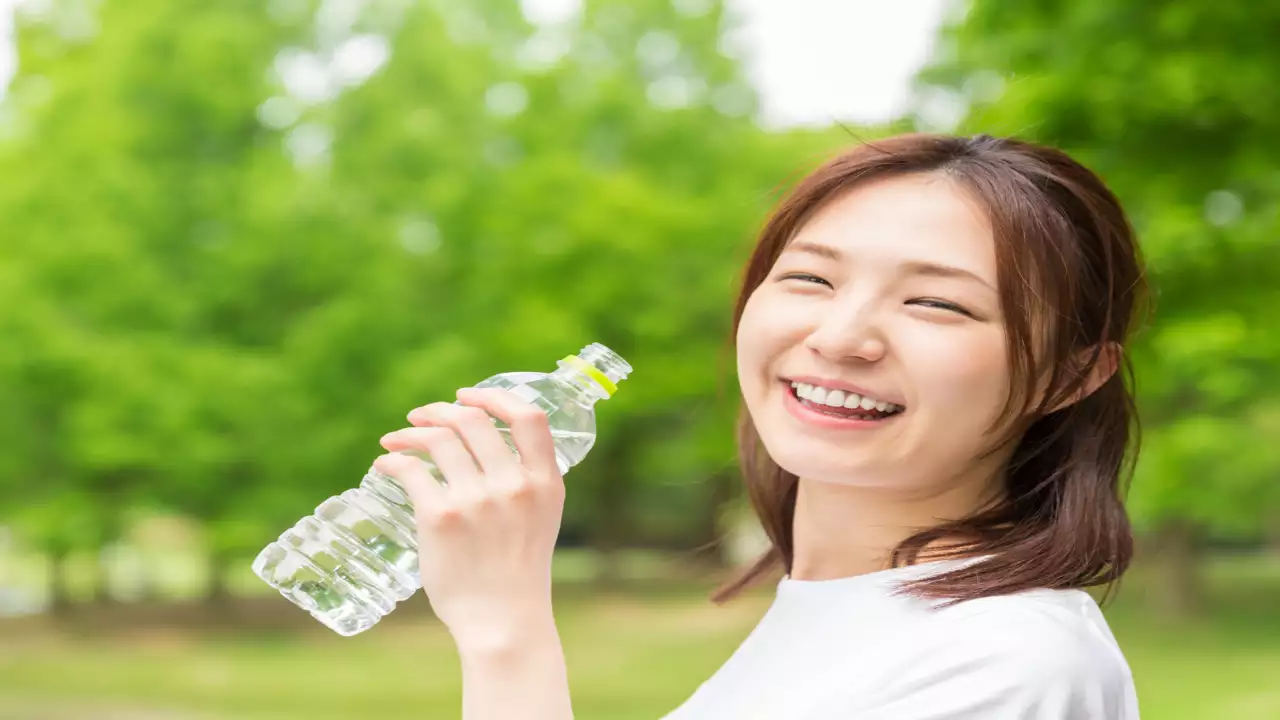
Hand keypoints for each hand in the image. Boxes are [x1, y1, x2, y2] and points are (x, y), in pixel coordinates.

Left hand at [372, 387, 565, 652]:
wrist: (503, 622)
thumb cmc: (518, 571)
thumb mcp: (542, 517)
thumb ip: (524, 480)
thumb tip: (487, 445)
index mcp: (544, 482)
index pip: (528, 416)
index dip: (494, 396)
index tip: (467, 395)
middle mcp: (513, 485)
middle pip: (472, 420)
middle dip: (440, 411)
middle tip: (421, 417)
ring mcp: (476, 500)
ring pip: (437, 439)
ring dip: (410, 433)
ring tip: (396, 440)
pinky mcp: (440, 518)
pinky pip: (410, 470)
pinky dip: (392, 462)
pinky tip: (385, 466)